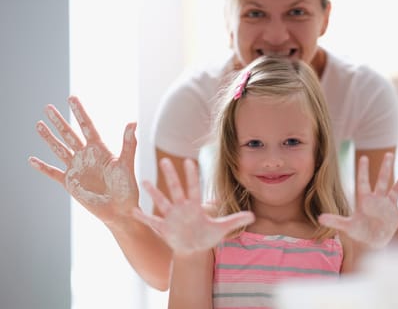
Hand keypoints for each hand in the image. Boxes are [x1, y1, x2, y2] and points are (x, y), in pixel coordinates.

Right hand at [28, 96, 138, 223]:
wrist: (120, 211)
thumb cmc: (127, 188)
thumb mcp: (126, 164)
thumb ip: (128, 144)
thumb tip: (133, 122)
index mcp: (100, 150)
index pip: (87, 126)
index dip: (79, 112)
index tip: (71, 98)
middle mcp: (87, 156)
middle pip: (69, 134)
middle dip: (59, 121)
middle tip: (48, 107)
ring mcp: (77, 168)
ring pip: (59, 149)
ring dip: (49, 138)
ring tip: (39, 125)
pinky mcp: (70, 183)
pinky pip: (53, 173)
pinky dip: (43, 167)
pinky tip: (32, 159)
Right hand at [133, 158, 254, 254]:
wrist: (193, 248)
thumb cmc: (207, 235)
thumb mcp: (222, 228)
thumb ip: (236, 220)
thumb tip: (254, 215)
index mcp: (195, 205)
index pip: (194, 187)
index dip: (192, 176)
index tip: (190, 161)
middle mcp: (181, 208)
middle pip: (176, 189)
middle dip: (171, 175)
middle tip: (165, 159)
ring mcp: (171, 217)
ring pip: (161, 201)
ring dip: (154, 193)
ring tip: (144, 181)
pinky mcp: (163, 228)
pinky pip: (151, 221)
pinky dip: (142, 217)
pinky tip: (133, 210)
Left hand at [319, 154, 397, 248]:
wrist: (370, 243)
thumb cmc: (358, 232)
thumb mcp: (347, 226)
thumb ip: (335, 220)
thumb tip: (320, 218)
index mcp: (365, 200)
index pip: (363, 182)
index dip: (363, 171)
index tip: (363, 157)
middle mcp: (378, 200)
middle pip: (382, 181)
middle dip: (385, 168)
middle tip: (389, 154)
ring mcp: (389, 207)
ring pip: (396, 190)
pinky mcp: (397, 217)